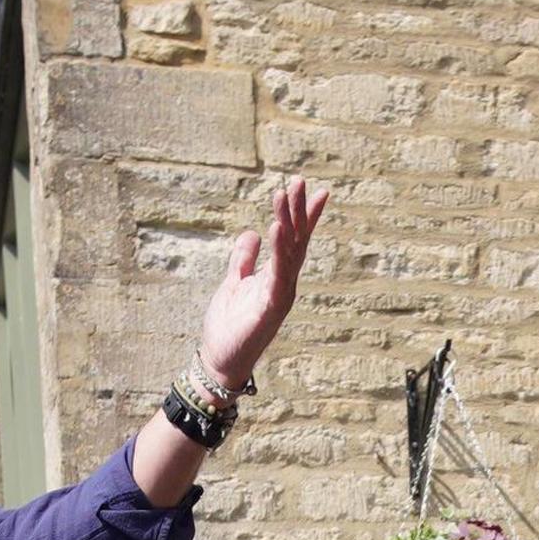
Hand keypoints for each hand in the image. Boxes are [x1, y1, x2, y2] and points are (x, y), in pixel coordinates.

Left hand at [195, 176, 329, 390]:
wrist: (221, 360)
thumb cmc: (229, 327)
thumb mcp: (233, 282)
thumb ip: (243, 259)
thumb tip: (251, 233)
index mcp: (277, 277)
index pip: (295, 241)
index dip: (305, 216)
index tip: (317, 190)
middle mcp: (285, 283)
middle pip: (296, 240)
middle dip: (298, 209)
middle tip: (299, 179)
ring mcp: (281, 294)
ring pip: (290, 251)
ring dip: (289, 220)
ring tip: (286, 192)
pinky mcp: (270, 306)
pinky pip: (277, 272)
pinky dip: (279, 249)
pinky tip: (278, 227)